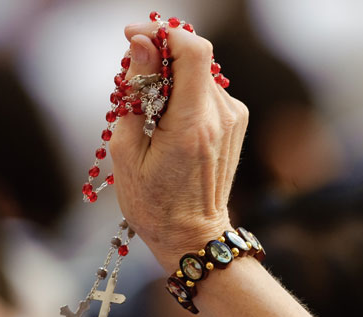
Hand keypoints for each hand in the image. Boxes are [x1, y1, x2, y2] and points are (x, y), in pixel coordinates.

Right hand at [110, 23, 247, 270]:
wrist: (193, 235)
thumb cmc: (153, 203)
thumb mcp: (127, 151)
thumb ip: (135, 95)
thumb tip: (141, 47)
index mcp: (192, 125)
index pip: (192, 51)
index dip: (161, 33)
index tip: (132, 36)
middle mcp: (221, 116)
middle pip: (194, 57)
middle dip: (159, 54)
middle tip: (131, 77)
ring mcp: (233, 119)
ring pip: (199, 72)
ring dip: (168, 74)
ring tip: (145, 107)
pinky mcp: (234, 123)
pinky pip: (205, 89)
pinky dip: (181, 90)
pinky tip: (164, 118)